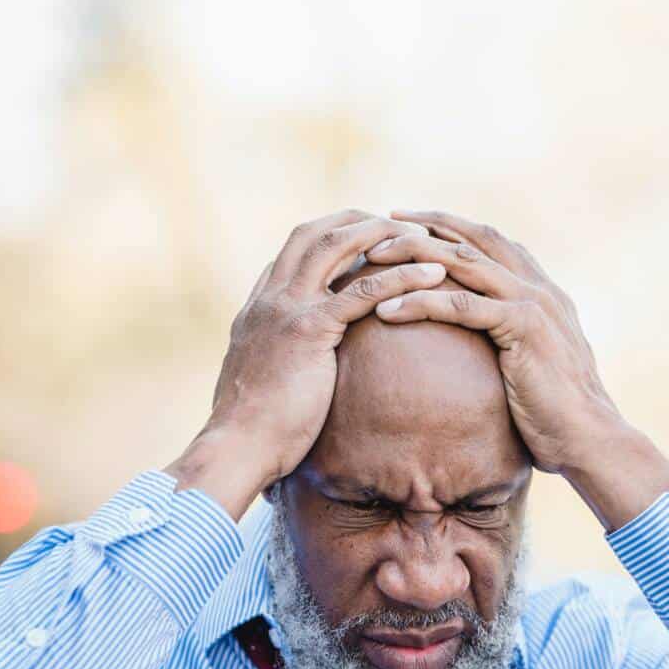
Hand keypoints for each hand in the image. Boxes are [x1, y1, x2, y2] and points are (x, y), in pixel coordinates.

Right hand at [167, 209, 445, 518]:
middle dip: (358, 220)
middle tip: (398, 223)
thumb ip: (276, 365)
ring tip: (422, 238)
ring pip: (338, 246)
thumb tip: (292, 376)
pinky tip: (433, 276)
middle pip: (314, 232)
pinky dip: (401, 277)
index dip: (329, 236)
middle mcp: (270, 298)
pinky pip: (362, 291)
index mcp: (258, 309)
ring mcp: (287, 308)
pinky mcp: (309, 330)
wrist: (235, 448)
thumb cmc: (252, 432)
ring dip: (384, 234)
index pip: (293, 252)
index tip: (363, 237)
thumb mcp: (261, 385)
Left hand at [368, 210, 668, 530]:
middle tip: (378, 229)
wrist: (589, 439)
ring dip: (413, 257)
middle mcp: (538, 287)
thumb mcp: (531, 367)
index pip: (489, 241)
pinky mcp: (524, 327)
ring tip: (373, 261)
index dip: (447, 227)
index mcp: (540, 290)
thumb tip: (480, 348)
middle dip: (423, 228)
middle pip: (472, 239)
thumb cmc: (555, 415)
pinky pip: (463, 306)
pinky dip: (422, 302)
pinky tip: (387, 310)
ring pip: (463, 263)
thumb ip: (511, 343)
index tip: (406, 224)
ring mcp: (533, 303)